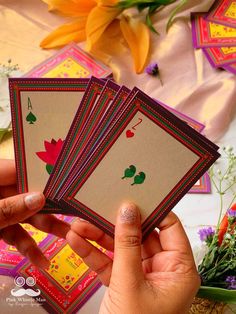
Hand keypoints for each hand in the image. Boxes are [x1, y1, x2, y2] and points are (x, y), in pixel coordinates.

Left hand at [0, 159, 69, 267]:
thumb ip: (9, 208)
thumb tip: (40, 197)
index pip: (23, 168)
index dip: (45, 174)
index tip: (69, 182)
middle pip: (29, 193)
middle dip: (51, 206)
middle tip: (76, 211)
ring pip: (25, 216)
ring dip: (44, 229)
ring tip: (69, 239)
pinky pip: (14, 232)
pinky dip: (26, 246)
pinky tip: (41, 261)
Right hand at [66, 203, 199, 313]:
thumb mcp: (130, 282)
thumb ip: (128, 244)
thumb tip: (129, 209)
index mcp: (179, 269)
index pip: (169, 227)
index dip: (152, 210)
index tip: (134, 195)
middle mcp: (163, 269)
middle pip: (140, 235)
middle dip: (115, 223)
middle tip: (99, 207)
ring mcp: (141, 275)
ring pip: (121, 247)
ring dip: (98, 237)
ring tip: (79, 223)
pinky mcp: (123, 282)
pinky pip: (109, 262)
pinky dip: (93, 253)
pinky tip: (76, 240)